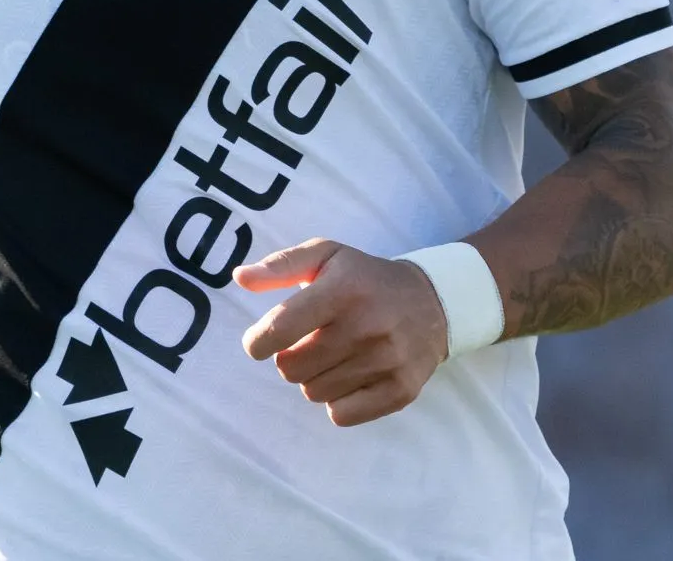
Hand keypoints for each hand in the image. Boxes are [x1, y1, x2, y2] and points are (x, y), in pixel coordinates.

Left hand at [235, 238, 450, 426]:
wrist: (433, 302)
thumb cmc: (364, 278)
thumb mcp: (325, 256)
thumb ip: (279, 266)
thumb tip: (239, 278)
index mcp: (342, 290)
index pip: (280, 329)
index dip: (258, 341)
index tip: (260, 340)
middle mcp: (366, 326)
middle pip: (291, 369)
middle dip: (290, 358)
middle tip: (310, 342)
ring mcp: (387, 361)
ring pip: (313, 392)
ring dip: (315, 377)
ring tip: (336, 354)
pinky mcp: (400, 390)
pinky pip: (341, 415)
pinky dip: (338, 400)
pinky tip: (352, 375)